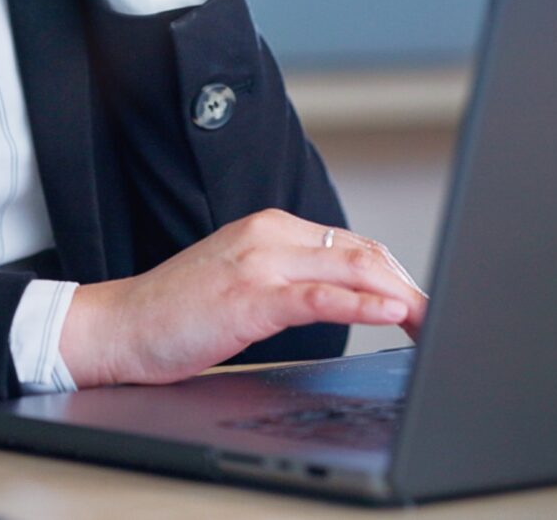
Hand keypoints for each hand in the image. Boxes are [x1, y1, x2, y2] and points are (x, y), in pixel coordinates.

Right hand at [57, 209, 428, 389]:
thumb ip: (289, 282)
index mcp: (268, 228)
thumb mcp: (240, 284)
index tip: (422, 305)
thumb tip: (346, 298)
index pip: (353, 245)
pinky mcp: (251, 295)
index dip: (396, 275)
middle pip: (363, 252)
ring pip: (352, 266)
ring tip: (431, 319)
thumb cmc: (174, 314)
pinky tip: (393, 313)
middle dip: (410, 286)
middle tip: (440, 316)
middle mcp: (269, 234)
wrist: (117, 328)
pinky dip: (364, 303)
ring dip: (402, 295)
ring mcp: (260, 262)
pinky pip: (321, 295)